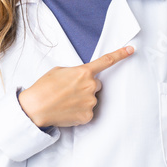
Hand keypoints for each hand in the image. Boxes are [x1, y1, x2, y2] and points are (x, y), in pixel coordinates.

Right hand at [18, 46, 133, 127]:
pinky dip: (80, 112)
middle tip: (70, 91)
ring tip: (65, 102)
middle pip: (97, 85)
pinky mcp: (87, 116)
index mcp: (83, 72)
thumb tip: (80, 78)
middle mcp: (90, 86)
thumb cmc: (44, 88)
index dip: (120, 55)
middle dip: (87, 87)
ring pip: (92, 99)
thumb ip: (75, 72)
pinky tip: (68, 110)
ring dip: (82, 100)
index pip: (106, 61)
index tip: (131, 50)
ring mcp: (90, 102)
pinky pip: (88, 112)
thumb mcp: (59, 71)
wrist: (35, 108)